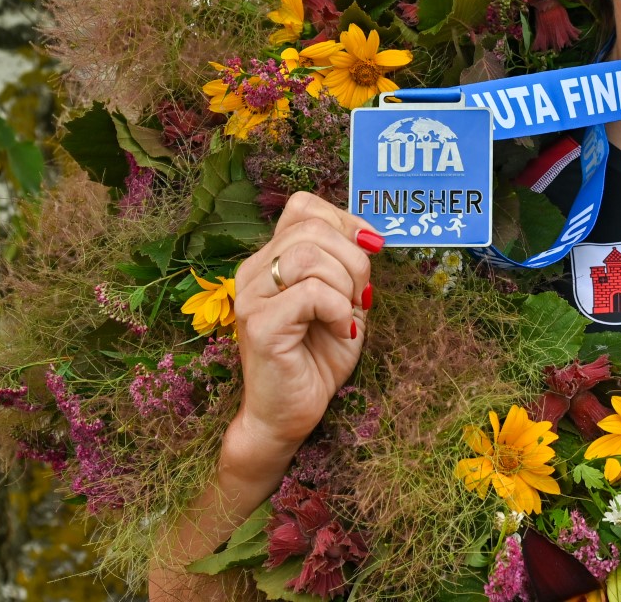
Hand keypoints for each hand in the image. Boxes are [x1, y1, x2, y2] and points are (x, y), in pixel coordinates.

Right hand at [230, 192, 379, 458]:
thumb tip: (369, 236)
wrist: (290, 414)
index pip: (304, 206)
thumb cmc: (318, 357)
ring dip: (345, 285)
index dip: (344, 220)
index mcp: (271, 259)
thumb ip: (349, 264)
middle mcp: (254, 271)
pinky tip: (341, 333)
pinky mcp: (260, 325)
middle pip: (313, 227)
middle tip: (357, 298)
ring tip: (345, 317)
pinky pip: (311, 293)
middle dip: (353, 259)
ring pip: (310, 256)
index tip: (369, 249)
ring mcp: (251, 297)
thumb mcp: (343, 299)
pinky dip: (338, 311)